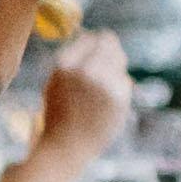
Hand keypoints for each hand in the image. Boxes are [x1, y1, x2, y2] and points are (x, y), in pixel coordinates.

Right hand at [33, 31, 134, 163]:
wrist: (67, 146)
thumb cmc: (59, 114)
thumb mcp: (55, 81)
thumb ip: (74, 58)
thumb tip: (94, 35)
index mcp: (64, 64)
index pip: (91, 37)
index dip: (97, 43)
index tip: (98, 50)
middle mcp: (84, 70)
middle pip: (110, 43)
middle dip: (110, 50)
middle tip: (106, 65)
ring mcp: (103, 83)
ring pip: (120, 60)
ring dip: (114, 69)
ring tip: (101, 88)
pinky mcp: (118, 97)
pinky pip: (124, 81)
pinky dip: (119, 88)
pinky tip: (106, 102)